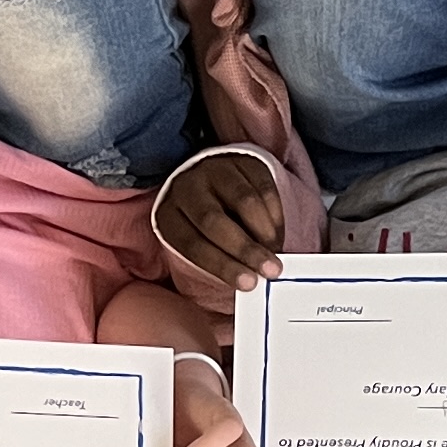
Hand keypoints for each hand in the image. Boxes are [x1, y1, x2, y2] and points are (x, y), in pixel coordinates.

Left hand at [155, 148, 284, 292]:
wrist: (214, 182)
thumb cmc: (206, 226)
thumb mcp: (200, 243)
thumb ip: (217, 263)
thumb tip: (251, 285)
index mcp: (169, 215)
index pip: (192, 245)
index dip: (222, 266)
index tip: (248, 284)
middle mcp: (187, 187)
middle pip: (214, 221)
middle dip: (245, 250)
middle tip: (269, 270)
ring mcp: (215, 169)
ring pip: (243, 201)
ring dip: (265, 232)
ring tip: (275, 252)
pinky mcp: (242, 161)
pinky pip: (263, 188)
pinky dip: (275, 215)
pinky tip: (277, 234)